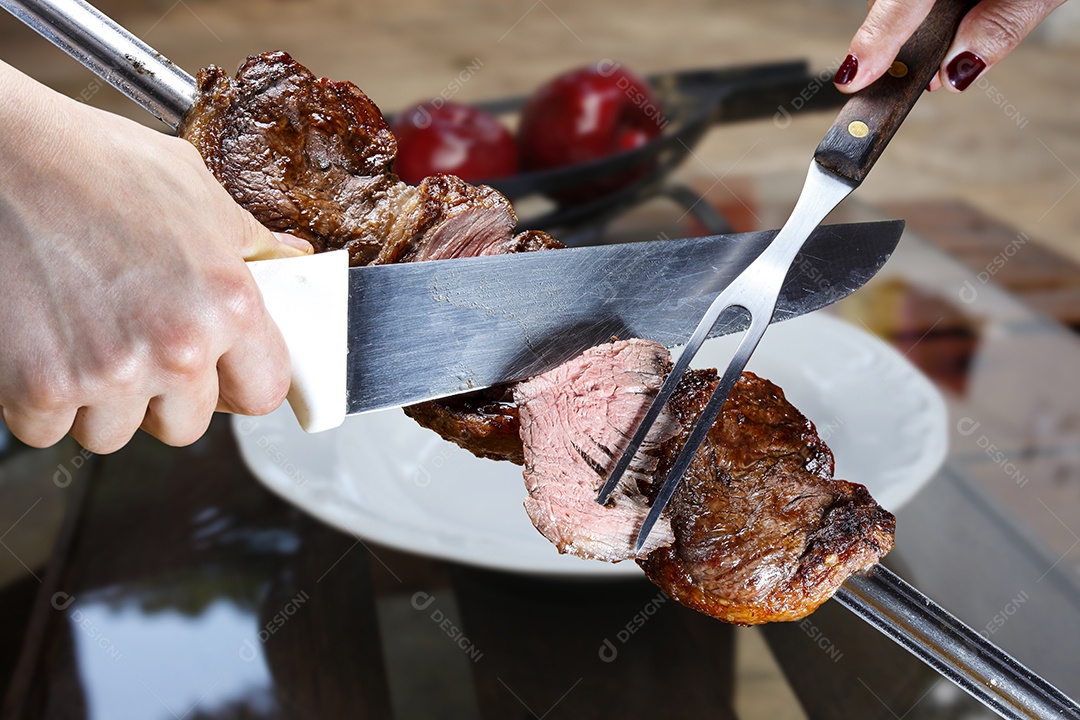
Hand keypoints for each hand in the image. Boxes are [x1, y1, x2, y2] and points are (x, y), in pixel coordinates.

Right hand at [0, 60, 311, 452]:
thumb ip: (249, 242)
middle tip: (139, 346)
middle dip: (165, 397)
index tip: (222, 374)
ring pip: (116, 433)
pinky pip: (50, 430)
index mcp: (228, 305)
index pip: (263, 393)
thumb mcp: (196, 189)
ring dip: (101, 402)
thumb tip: (290, 259)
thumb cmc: (90, 161)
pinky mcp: (38, 388)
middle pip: (187, 425)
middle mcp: (177, 348)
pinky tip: (41, 347)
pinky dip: (40, 402)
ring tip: (86, 338)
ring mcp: (108, 374)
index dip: (240, 384)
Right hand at [834, 0, 1067, 92]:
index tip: (855, 77)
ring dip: (920, 20)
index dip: (875, 40)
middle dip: (905, 37)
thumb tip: (956, 69)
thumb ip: (1001, 24)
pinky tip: (958, 14)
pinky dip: (933, 7)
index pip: (900, 0)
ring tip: (957, 42)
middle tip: (929, 75)